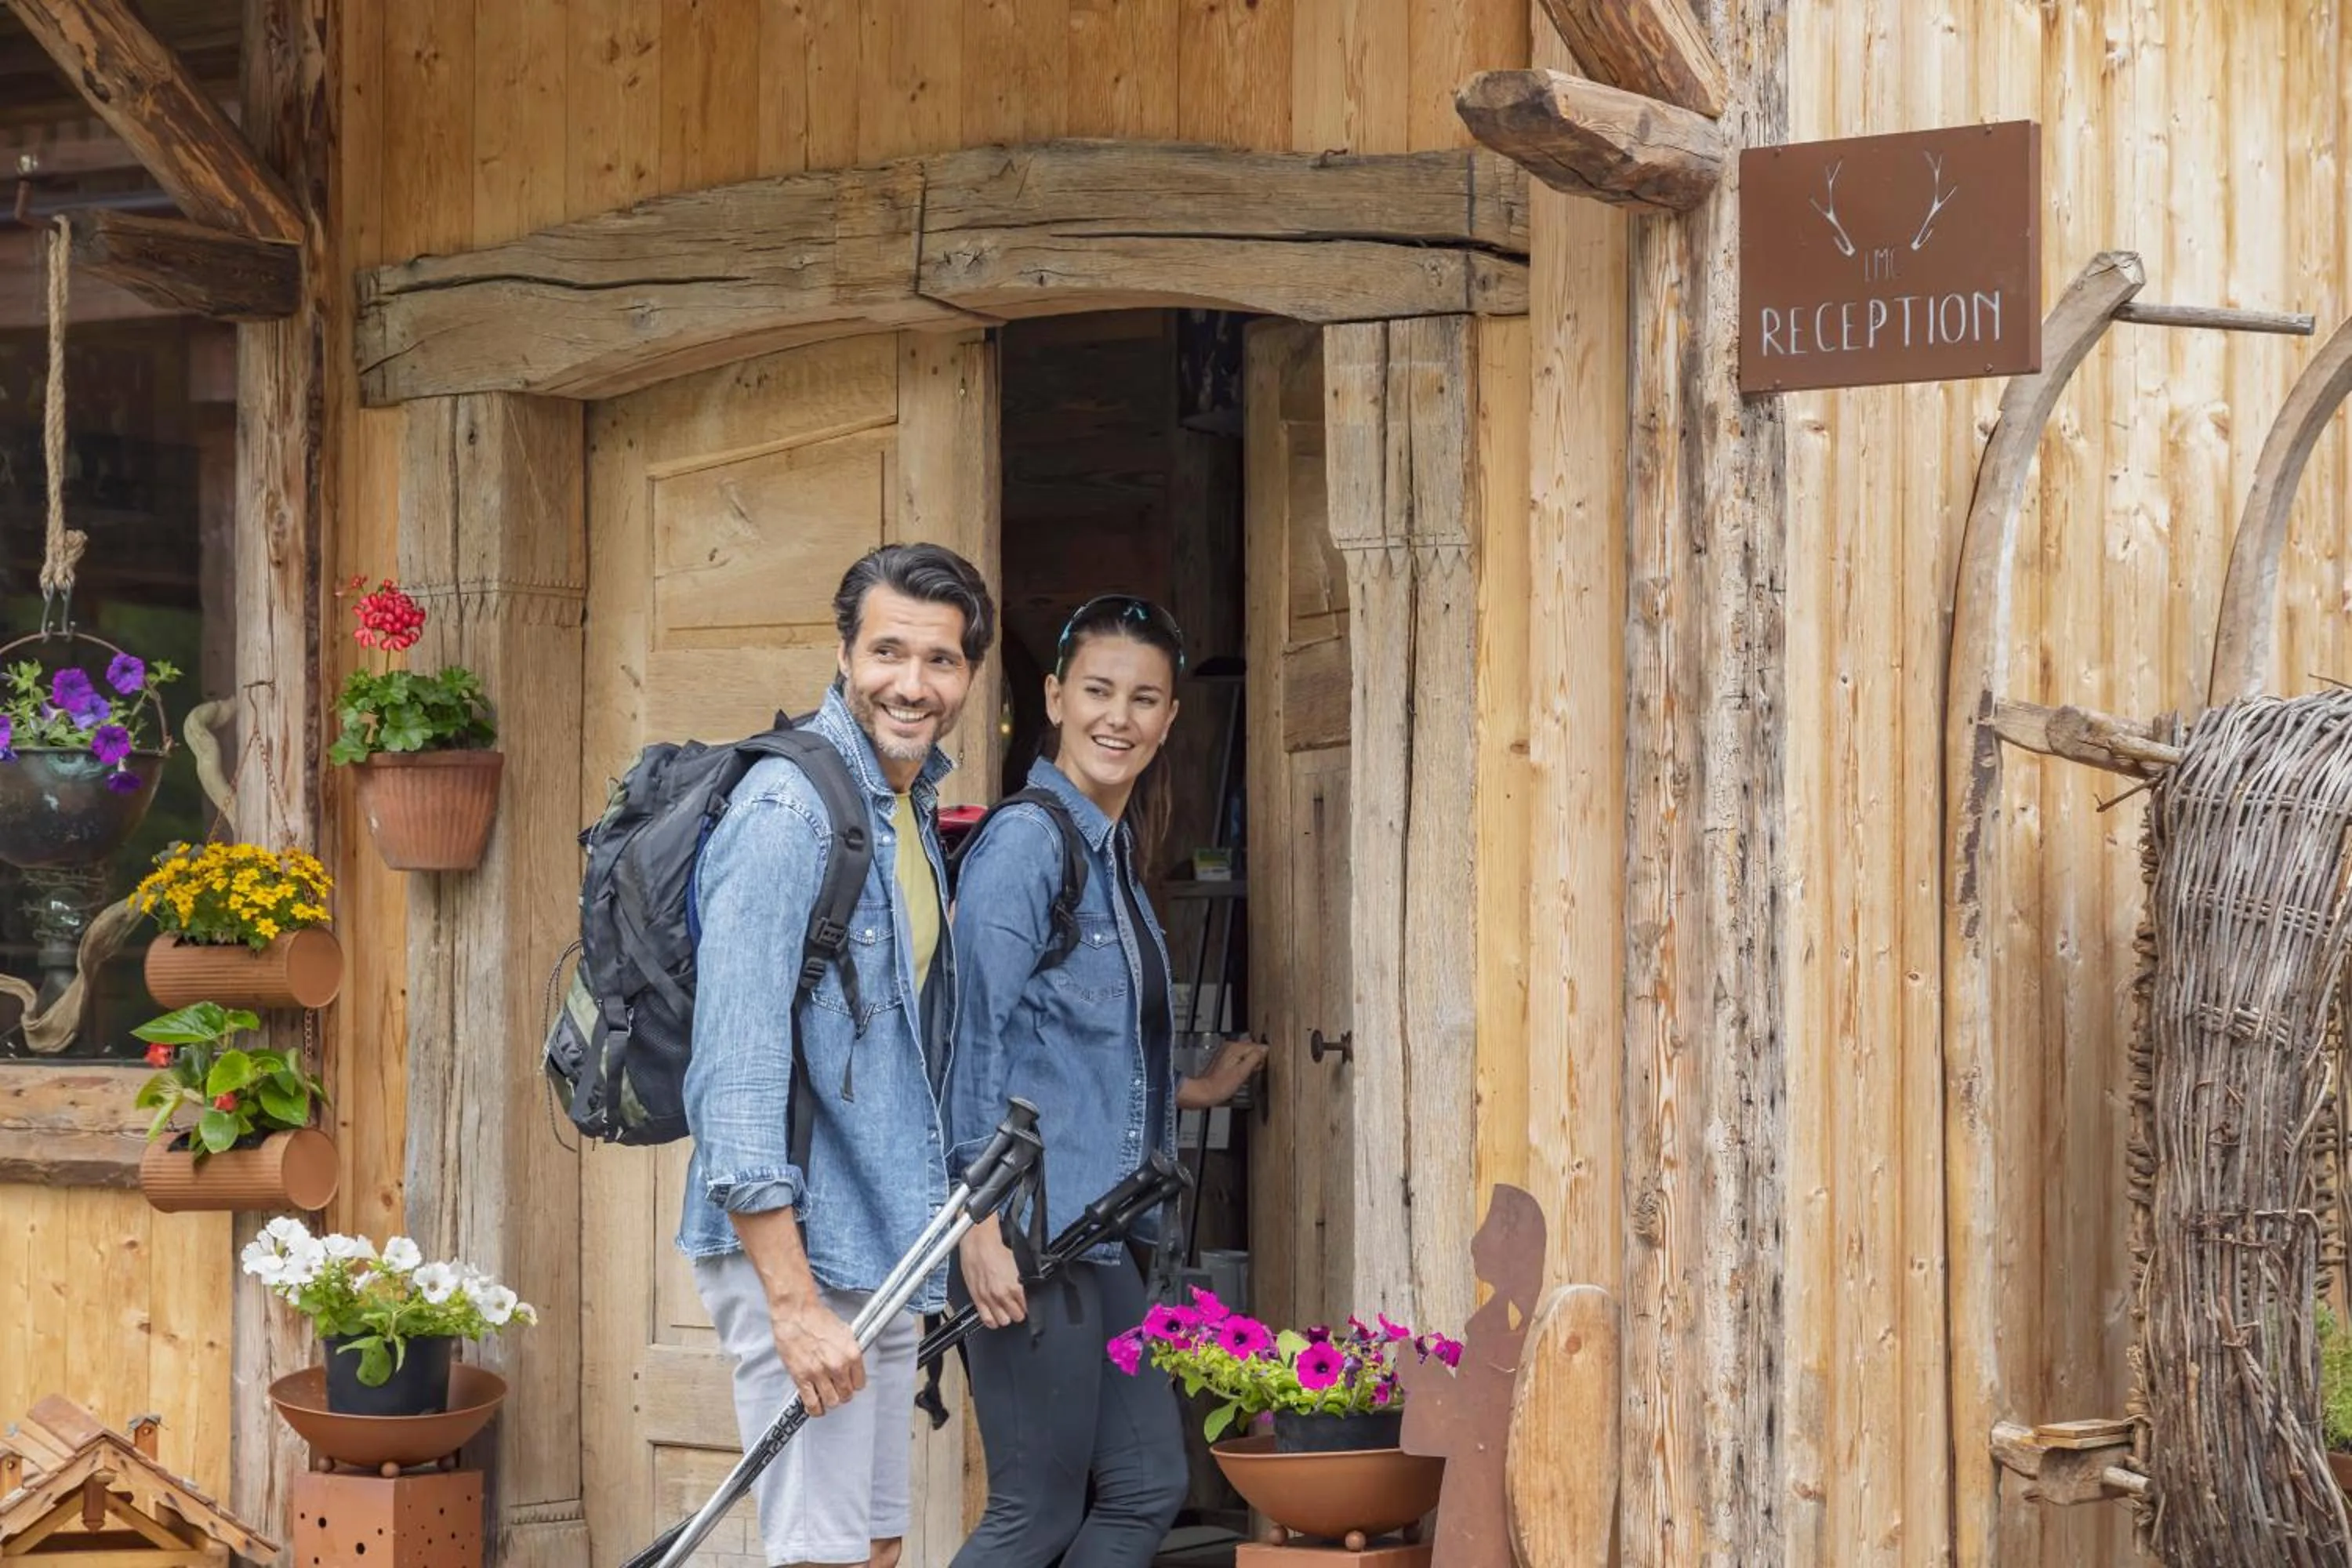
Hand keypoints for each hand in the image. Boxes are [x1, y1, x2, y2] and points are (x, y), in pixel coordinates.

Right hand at [770, 1295, 864, 1416]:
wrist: (796, 1313)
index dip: (854, 1384)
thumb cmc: (818, 1318)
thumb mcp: (845, 1332)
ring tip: (826, 1395)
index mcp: (852, 1354)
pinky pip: (812, 1403)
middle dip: (842, 1393)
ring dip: (830, 1400)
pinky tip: (816, 1407)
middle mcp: (838, 1366)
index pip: (860, 1383)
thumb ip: (850, 1352)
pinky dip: (815, 1409)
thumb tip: (853, 1366)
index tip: (849, 1383)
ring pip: (831, 1401)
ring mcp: (819, 1373)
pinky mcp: (802, 1378)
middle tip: (836, 1389)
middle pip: (847, 1394)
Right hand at [959, 1223, 1027, 1328]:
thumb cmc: (997, 1250)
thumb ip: (1025, 1281)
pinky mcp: (978, 1299)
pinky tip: (995, 1314)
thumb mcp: (1019, 1265)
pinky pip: (987, 1320)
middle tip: (1017, 1305)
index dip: (1029, 1306)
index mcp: (1016, 1286)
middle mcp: (1002, 1295)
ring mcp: (989, 1299)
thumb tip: (1030, 1291)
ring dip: (1006, 1316)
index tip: (1027, 1304)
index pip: (1028, 1308)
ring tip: (1006, 1309)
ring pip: (1004, 1321)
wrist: (979, 1244)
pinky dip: (993, 1320)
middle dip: (1019, 1311)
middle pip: (1017, 1317)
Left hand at [1178, 1036, 1268, 1108]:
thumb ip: (1255, 1058)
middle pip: (1251, 1048)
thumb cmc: (1223, 1085)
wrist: (1204, 1092)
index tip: (1259, 1068)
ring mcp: (1225, 1052)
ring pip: (1245, 1053)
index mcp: (1235, 1047)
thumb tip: (1265, 1048)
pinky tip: (1241, 1075)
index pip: (1257, 1046)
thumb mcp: (1242, 1072)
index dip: (1261, 1057)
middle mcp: (1230, 1046)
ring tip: (1247, 1075)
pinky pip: (1239, 1058)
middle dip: (1256, 1059)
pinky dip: (1242, 1065)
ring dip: (1250, 1063)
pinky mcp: (1223, 1059)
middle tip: (1254, 1072)